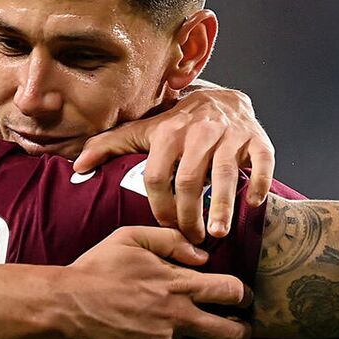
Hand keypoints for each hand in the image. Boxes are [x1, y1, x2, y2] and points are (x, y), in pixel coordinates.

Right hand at [56, 226, 252, 338]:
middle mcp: (176, 319)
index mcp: (177, 285)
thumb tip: (202, 256)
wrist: (60, 306)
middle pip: (229, 334)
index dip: (242, 295)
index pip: (230, 291)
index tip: (243, 299)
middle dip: (241, 333)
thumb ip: (171, 241)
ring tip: (148, 328)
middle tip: (239, 331)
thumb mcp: (130, 238)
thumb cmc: (94, 269)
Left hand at [74, 86, 275, 241]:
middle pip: (190, 180)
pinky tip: (253, 203)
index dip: (159, 205)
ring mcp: (230, 135)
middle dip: (189, 214)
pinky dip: (259, 182)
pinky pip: (262, 161)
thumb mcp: (144, 131)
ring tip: (218, 233)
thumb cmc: (179, 124)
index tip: (165, 226)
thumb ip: (110, 147)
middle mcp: (199, 132)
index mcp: (168, 133)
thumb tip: (77, 166)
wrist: (224, 98)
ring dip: (222, 206)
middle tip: (192, 239)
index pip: (157, 176)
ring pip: (226, 172)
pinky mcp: (257, 138)